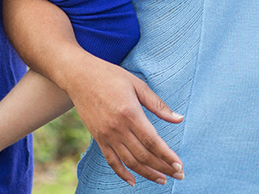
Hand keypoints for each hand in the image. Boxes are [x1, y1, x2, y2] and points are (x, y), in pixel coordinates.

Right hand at [67, 57, 183, 185]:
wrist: (79, 76)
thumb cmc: (111, 76)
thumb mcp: (138, 85)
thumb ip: (158, 105)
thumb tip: (179, 119)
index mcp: (131, 113)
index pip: (152, 141)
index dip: (167, 156)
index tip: (179, 165)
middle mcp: (118, 128)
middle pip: (144, 155)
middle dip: (163, 168)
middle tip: (178, 175)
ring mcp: (106, 135)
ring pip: (129, 162)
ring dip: (147, 173)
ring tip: (162, 180)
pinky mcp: (98, 138)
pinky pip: (111, 161)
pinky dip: (122, 173)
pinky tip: (133, 181)